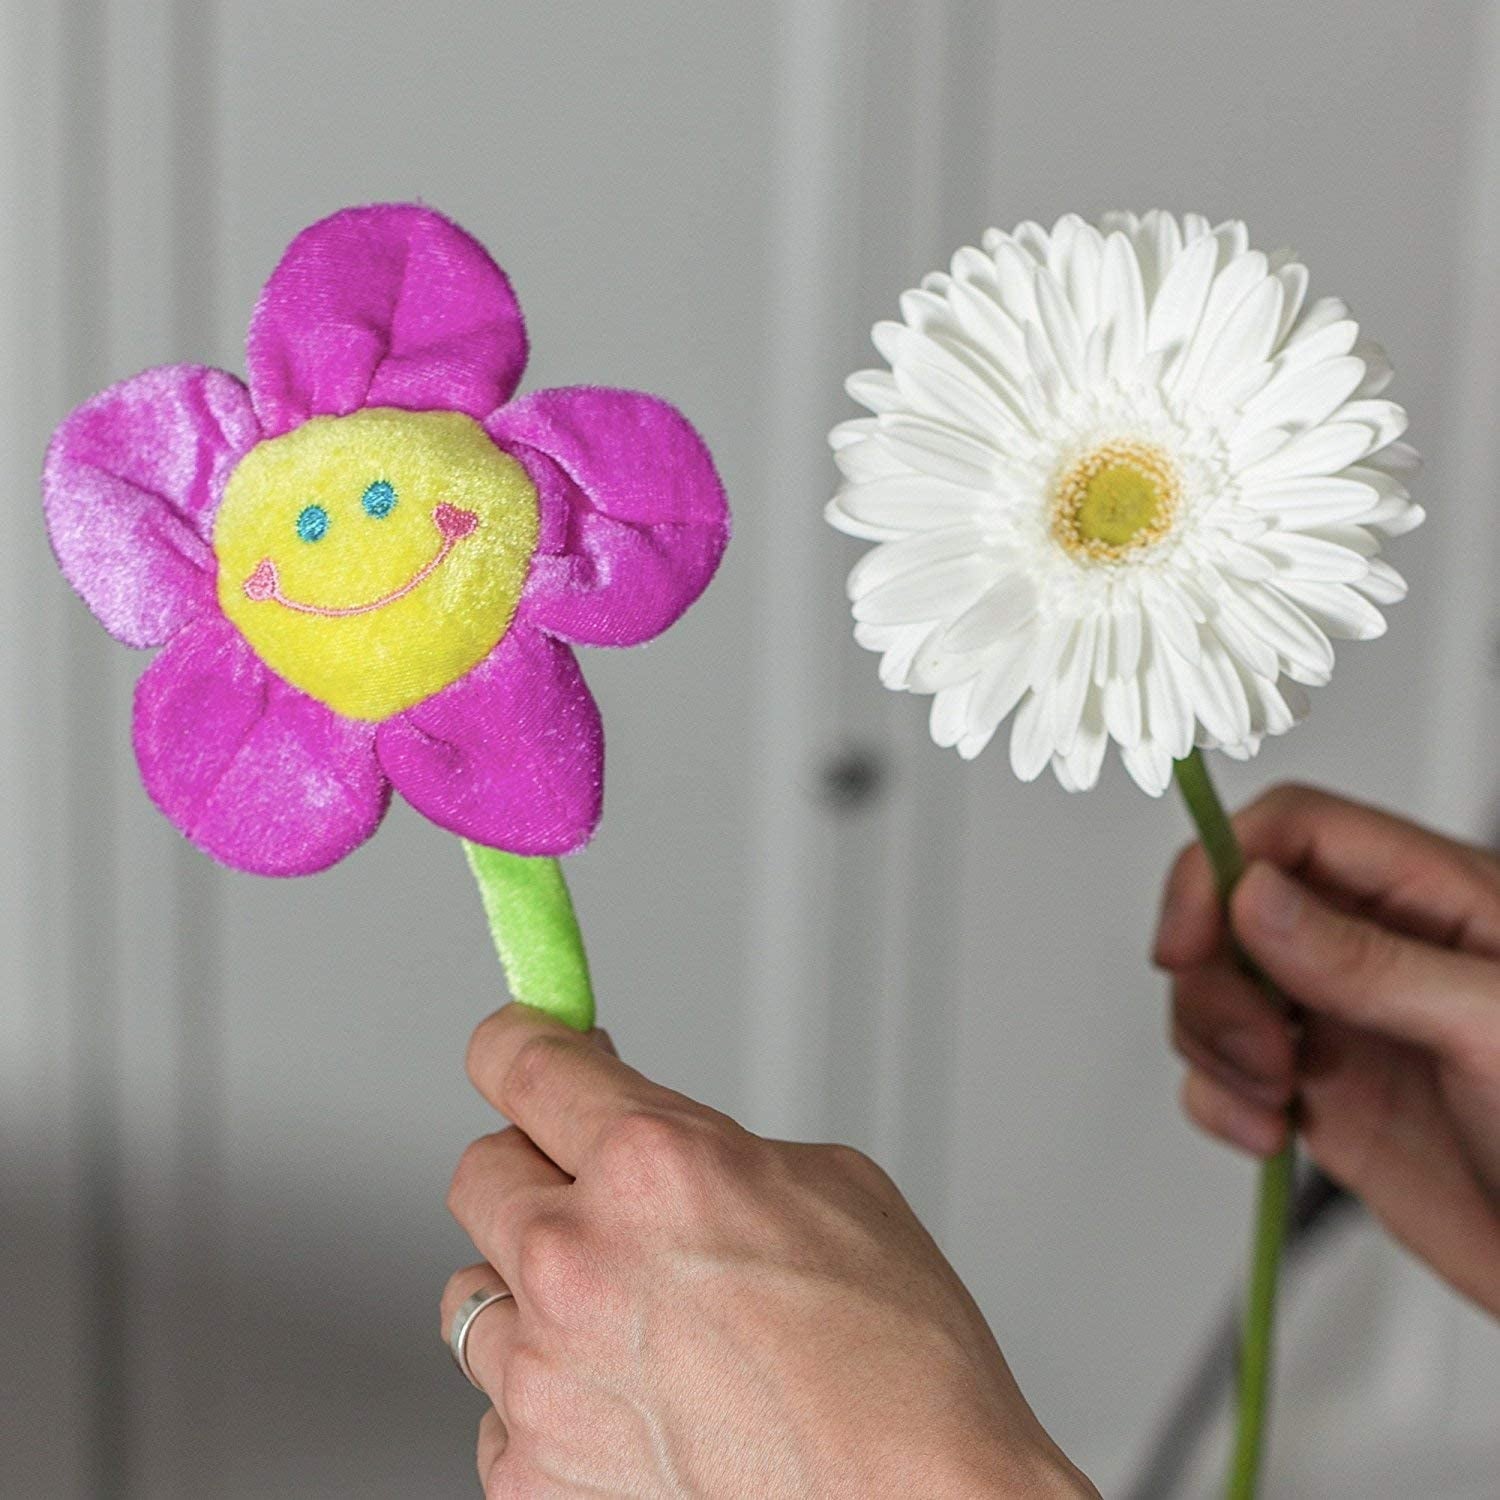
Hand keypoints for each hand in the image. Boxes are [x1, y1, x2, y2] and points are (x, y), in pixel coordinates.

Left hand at [442, 1004, 1096, 1498]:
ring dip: (534, 1291)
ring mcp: (543, 1373)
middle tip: (592, 1196)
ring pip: (477, 1291)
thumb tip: (643, 1128)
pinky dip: (549, 1396)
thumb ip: (704, 1143)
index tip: (521, 1046)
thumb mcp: (826, 1184)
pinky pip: (498, 1405)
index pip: (519, 1061)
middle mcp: (576, 1258)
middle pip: (480, 1170)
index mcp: (652, 1162)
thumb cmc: (899, 1362)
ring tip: (627, 1326)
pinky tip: (631, 1404)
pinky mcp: (532, 1472)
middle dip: (532, 1169)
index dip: (518, 1042)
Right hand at [1155, 783, 1499, 1315]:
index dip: (1220, 868)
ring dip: (1212, 1042)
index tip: (1189, 940)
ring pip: (1215, 988)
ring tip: (1274, 1095)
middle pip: (1232, 910)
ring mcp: (1344, 1020)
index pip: (1293, 830)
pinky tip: (1272, 1130)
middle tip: (1254, 1044)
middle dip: (1213, 977)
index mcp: (1436, 898)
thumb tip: (1254, 896)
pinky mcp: (1319, 1093)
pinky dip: (1219, 1101)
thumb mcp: (1492, 1029)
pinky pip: (1222, 1073)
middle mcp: (1378, 949)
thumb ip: (1369, 961)